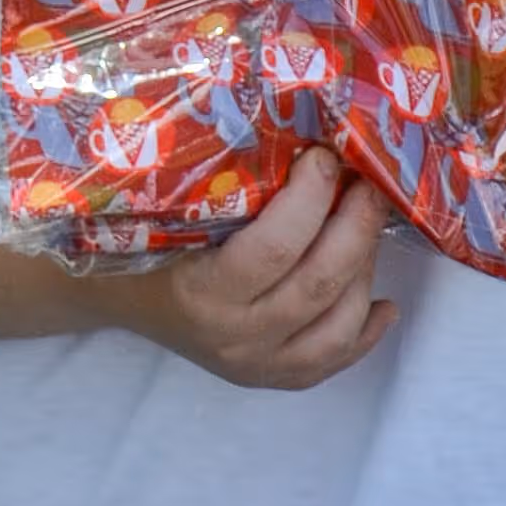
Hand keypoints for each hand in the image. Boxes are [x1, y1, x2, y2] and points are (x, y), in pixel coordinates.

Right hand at [130, 147, 395, 390]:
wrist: (119, 296)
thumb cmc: (144, 237)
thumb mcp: (172, 210)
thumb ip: (224, 181)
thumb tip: (297, 128)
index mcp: (201, 291)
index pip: (273, 248)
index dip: (311, 198)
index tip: (325, 157)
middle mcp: (233, 335)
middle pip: (318, 284)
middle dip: (356, 226)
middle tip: (368, 185)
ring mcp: (258, 363)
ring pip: (339, 324)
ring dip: (365, 268)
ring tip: (366, 229)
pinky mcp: (275, 377)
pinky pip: (336, 359)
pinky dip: (368, 330)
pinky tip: (386, 303)